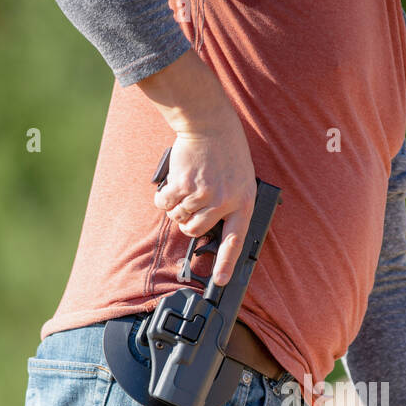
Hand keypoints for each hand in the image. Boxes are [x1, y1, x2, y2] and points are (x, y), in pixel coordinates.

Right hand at [139, 51, 256, 286]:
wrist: (209, 124)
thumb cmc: (225, 152)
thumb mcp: (240, 179)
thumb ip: (229, 204)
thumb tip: (206, 230)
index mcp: (243, 202)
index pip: (235, 240)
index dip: (226, 263)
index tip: (220, 281)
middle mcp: (224, 201)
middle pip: (196, 230)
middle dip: (187, 222)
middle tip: (189, 204)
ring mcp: (204, 194)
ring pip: (179, 217)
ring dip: (175, 207)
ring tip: (183, 188)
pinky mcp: (184, 185)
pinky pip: (165, 204)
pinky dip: (162, 197)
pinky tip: (170, 184)